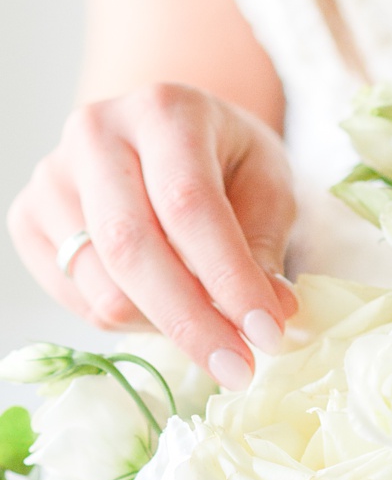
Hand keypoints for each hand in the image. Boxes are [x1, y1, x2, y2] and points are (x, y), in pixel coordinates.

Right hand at [7, 84, 296, 386]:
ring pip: (102, 284)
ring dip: (166, 326)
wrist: (167, 133)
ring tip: (213, 329)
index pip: (189, 205)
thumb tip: (275, 312)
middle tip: (240, 368)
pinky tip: (169, 309)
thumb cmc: (227, 159)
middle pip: (132, 248)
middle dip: (192, 321)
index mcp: (164, 111)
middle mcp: (95, 133)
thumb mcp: (268, 185)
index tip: (268, 334)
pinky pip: (79, 298)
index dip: (229, 278)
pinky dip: (133, 321)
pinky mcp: (28, 218)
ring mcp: (51, 176)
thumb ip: (266, 245)